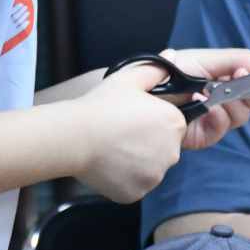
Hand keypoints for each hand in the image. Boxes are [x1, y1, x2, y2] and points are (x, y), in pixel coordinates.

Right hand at [69, 60, 188, 203]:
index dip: (155, 121)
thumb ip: (156, 69)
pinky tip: (109, 163)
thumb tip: (172, 56)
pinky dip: (126, 178)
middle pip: (166, 148)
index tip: (135, 119)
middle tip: (122, 133)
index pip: (175, 125)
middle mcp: (172, 153)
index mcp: (174, 123)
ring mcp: (154, 176)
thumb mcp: (129, 78)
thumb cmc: (101, 106)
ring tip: (114, 148)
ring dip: (138, 161)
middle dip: (149, 143)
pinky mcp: (137, 193)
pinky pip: (136, 184)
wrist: (73, 136)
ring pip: (151, 168)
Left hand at [158, 48, 249, 150]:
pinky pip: (223, 129)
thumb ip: (240, 59)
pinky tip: (205, 107)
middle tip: (231, 83)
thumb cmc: (173, 70)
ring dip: (229, 103)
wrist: (145, 92)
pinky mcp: (204, 135)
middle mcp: (221, 97)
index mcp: (222, 77)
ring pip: (241, 116)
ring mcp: (213, 117)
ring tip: (210, 94)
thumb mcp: (207, 58)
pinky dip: (218, 116)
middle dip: (245, 91)